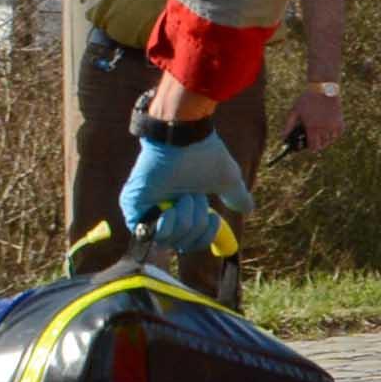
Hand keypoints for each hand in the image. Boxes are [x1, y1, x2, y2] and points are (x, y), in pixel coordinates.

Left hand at [119, 124, 255, 254]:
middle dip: (196, 224)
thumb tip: (248, 209)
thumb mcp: (226, 180)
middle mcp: (162, 211)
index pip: (191, 241)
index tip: (214, 218)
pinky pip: (151, 234)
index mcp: (181, 207)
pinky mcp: (132, 207)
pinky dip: (168, 222)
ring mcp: (145, 209)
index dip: (205, 237)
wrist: (185, 138)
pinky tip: (170, 204)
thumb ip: (235, 196)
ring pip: (169, 240)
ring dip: (184, 219)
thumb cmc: (204, 153)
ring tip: (183, 195)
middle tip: (195, 198)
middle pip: (181, 244)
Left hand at [286, 81, 349, 154]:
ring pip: (330, 141)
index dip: (310, 148)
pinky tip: (329, 130)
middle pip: (322, 145)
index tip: (308, 146)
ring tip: (321, 135)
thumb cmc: (307, 100)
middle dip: (317, 145)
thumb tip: (283, 138)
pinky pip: (338, 134)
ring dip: (325, 140)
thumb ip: (288, 126)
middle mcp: (323, 129)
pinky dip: (334, 134)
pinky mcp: (340, 122)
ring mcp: (332, 126)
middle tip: (314, 141)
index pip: (313, 146)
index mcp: (312, 127)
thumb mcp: (295, 111)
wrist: (323, 88)